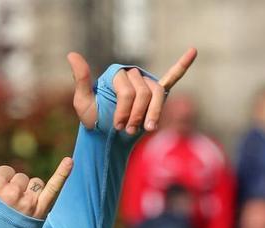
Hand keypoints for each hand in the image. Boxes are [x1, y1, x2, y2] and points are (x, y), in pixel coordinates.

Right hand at [0, 146, 72, 219]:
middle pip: (21, 177)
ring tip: (18, 212)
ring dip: (29, 193)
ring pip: (35, 184)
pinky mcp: (41, 211)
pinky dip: (62, 174)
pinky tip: (69, 161)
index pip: (5, 171)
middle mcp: (12, 193)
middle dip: (14, 188)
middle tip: (5, 209)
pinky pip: (54, 187)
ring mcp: (28, 203)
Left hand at [68, 48, 196, 132]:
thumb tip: (71, 54)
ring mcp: (146, 84)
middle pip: (145, 93)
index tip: (117, 126)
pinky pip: (172, 77)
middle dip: (137, 114)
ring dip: (154, 113)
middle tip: (127, 130)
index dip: (125, 110)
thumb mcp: (83, 102)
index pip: (129, 90)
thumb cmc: (94, 120)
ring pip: (158, 94)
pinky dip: (182, 65)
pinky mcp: (156, 94)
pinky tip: (193, 51)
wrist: (105, 138)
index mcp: (117, 74)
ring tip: (148, 129)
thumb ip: (81, 79)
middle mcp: (133, 75)